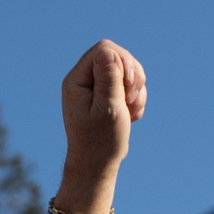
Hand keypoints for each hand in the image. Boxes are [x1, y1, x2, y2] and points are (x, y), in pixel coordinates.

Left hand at [51, 41, 147, 213]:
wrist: (97, 164)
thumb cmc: (100, 140)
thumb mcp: (107, 108)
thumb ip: (108, 79)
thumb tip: (108, 51)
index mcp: (76, 81)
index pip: (104, 49)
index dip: (123, 62)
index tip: (127, 85)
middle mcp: (84, 80)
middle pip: (118, 55)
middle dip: (132, 76)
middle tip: (131, 99)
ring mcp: (96, 87)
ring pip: (128, 69)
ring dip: (137, 89)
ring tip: (131, 111)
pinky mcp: (108, 95)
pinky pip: (131, 85)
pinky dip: (137, 98)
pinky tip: (131, 115)